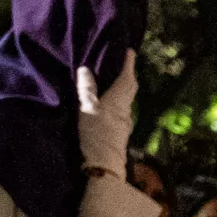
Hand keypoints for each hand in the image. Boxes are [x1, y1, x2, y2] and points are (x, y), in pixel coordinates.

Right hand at [74, 51, 137, 178]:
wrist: (105, 164)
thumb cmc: (97, 134)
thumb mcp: (88, 109)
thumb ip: (87, 89)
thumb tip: (86, 69)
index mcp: (119, 99)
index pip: (127, 77)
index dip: (128, 63)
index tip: (130, 51)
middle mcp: (126, 108)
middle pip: (130, 87)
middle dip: (128, 74)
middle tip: (121, 63)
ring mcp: (125, 120)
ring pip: (127, 98)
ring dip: (123, 87)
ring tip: (112, 78)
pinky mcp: (120, 130)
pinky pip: (121, 107)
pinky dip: (118, 99)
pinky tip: (109, 100)